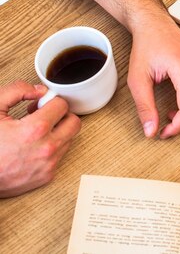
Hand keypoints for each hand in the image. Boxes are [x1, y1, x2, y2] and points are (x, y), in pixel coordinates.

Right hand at [0, 81, 79, 197]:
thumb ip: (17, 91)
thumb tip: (40, 90)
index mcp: (35, 130)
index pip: (62, 105)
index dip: (50, 101)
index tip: (40, 105)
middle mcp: (46, 148)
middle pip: (74, 122)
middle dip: (61, 115)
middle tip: (45, 116)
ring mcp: (48, 164)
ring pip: (69, 139)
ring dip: (57, 132)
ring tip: (34, 132)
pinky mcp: (47, 176)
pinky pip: (60, 156)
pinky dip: (51, 148)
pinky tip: (33, 146)